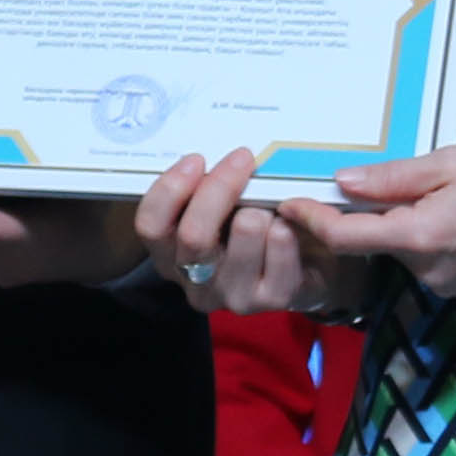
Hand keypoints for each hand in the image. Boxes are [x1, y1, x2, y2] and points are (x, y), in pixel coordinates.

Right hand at [135, 151, 357, 318]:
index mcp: (170, 255)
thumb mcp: (220, 207)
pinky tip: (288, 225)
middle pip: (194, 234)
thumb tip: (215, 154)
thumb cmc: (251, 227)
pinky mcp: (270, 300)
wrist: (304, 267)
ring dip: (261, 206)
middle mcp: (194, 283)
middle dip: (220, 187)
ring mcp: (232, 296)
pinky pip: (280, 243)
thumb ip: (206, 188)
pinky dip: (288, 223)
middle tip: (242, 159)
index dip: (170, 189)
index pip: (151, 225)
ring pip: (245, 230)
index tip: (196, 159)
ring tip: (269, 204)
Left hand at [276, 143, 455, 301]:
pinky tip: (451, 210)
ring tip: (429, 188)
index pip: (345, 237)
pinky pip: (425, 258)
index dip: (311, 220)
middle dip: (362, 214)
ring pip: (400, 250)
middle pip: (374, 242)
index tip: (286, 202)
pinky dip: (422, 236)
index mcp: (420, 236)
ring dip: (398, 223)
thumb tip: (341, 183)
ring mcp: (445, 283)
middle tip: (360, 178)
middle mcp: (427, 270)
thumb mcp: (449, 162)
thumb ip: (391, 179)